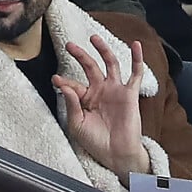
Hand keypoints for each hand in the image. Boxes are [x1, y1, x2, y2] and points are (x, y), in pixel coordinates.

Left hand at [52, 35, 149, 185]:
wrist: (116, 154)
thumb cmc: (95, 141)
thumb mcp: (77, 124)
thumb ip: (71, 103)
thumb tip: (64, 85)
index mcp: (85, 98)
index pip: (73, 84)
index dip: (64, 81)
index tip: (55, 79)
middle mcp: (100, 91)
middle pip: (90, 67)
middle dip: (80, 55)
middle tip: (70, 45)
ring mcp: (115, 90)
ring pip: (110, 64)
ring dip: (103, 50)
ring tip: (94, 38)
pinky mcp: (130, 94)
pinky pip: (135, 74)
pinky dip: (137, 59)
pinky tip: (136, 45)